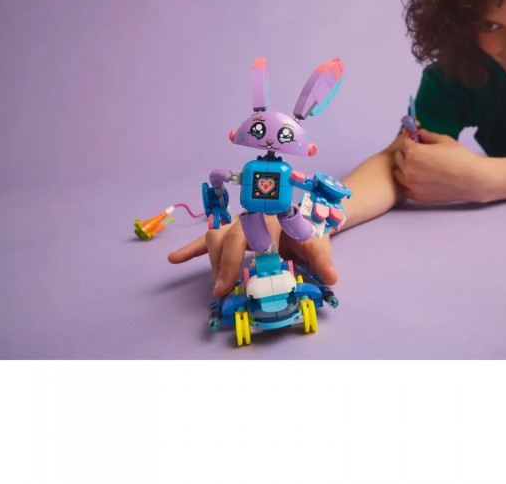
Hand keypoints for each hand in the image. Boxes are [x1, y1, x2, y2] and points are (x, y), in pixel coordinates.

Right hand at [167, 215, 337, 296]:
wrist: (303, 217)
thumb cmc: (308, 231)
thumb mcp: (318, 244)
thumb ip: (323, 260)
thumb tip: (332, 278)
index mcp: (275, 217)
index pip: (261, 234)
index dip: (255, 254)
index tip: (245, 277)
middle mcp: (252, 217)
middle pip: (232, 235)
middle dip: (226, 262)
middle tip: (222, 289)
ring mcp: (238, 223)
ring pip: (217, 235)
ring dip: (214, 260)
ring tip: (217, 284)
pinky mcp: (229, 231)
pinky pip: (206, 238)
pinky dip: (190, 249)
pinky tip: (174, 259)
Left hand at [392, 129, 491, 203]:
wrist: (471, 179)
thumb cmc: (459, 157)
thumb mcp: (444, 140)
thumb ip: (428, 135)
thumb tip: (420, 133)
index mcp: (413, 152)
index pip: (403, 144)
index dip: (412, 142)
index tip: (418, 144)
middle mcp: (408, 168)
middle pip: (398, 158)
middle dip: (406, 154)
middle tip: (419, 156)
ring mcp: (411, 184)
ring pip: (398, 174)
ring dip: (405, 169)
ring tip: (420, 168)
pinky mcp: (416, 196)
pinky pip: (405, 187)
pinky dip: (409, 183)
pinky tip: (421, 180)